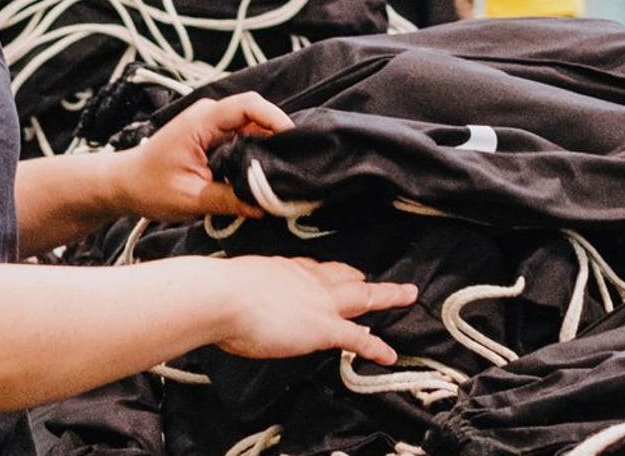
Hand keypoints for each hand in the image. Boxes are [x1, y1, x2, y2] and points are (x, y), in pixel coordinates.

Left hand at [119, 93, 292, 221]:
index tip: (293, 139)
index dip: (274, 118)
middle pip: (256, 114)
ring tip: (285, 170)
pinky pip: (244, 137)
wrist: (124, 183)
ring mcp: (212, 125)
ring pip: (253, 127)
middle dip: (278, 135)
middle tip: (297, 162)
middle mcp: (209, 115)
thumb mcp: (189, 199)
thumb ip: (229, 201)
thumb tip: (265, 207)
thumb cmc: (149, 187)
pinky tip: (266, 172)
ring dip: (269, 146)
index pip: (247, 105)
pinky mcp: (214, 137)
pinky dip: (257, 152)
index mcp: (201, 121)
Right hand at [211, 256, 414, 364]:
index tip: (339, 273)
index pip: (315, 269)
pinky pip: (357, 338)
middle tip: (382, 280)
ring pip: (364, 297)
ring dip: (387, 296)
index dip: (330, 273)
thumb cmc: (218, 291)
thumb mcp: (234, 281)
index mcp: (285, 269)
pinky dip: (375, 347)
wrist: (223, 296)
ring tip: (406, 296)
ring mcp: (320, 303)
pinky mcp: (324, 327)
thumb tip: (230, 299)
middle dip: (364, 279)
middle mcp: (308, 280)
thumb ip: (243, 290)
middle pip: (345, 276)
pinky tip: (389, 355)